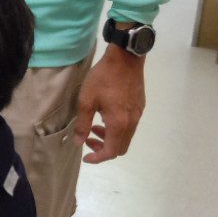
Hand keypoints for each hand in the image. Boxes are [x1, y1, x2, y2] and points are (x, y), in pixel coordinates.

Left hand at [74, 44, 145, 163]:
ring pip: (126, 137)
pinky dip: (116, 129)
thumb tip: (78, 143)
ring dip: (109, 138)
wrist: (126, 58)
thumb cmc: (103, 78)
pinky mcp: (139, 107)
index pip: (111, 151)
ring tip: (93, 127)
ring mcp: (138, 114)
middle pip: (120, 148)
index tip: (85, 157)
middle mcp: (132, 122)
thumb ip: (82, 124)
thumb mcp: (86, 100)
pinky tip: (104, 117)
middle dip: (103, 149)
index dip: (97, 158)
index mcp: (119, 123)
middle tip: (88, 140)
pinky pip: (129, 127)